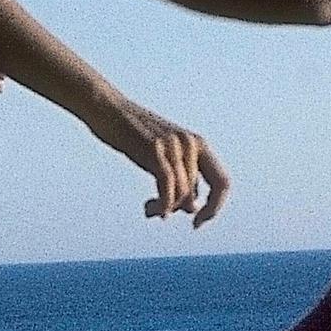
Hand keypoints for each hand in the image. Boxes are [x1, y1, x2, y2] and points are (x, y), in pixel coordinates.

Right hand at [102, 98, 231, 226]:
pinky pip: (168, 186)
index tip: (198, 222)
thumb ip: (181, 177)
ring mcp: (173, 145)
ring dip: (166, 208)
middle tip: (155, 212)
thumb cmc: (134, 135)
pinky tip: (152, 209)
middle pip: (194, 193)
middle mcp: (190, 143)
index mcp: (198, 143)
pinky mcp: (155, 148)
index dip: (215, 206)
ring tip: (150, 210)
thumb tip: (192, 209)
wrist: (107, 108)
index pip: (223, 182)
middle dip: (177, 209)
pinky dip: (163, 204)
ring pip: (182, 193)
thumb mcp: (163, 156)